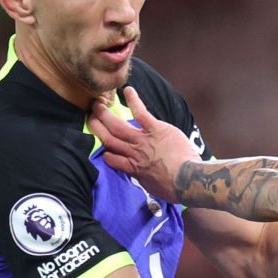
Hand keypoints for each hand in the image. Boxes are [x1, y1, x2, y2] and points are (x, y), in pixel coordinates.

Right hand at [91, 86, 194, 202]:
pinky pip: (140, 113)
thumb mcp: (151, 186)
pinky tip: (128, 90)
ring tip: (97, 104)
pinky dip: (134, 100)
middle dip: (97, 127)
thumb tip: (141, 174)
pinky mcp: (156, 129)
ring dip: (105, 114)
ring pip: (117, 126)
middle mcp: (133, 152)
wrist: (187, 180)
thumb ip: (143, 177)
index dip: (104, 152)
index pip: (110, 158)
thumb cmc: (173, 188)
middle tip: (90, 117)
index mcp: (132, 167)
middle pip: (108, 139)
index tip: (101, 146)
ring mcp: (143, 140)